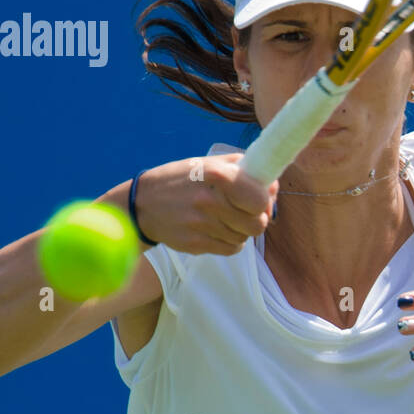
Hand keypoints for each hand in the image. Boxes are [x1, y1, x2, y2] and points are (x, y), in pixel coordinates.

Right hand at [133, 153, 278, 255]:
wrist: (141, 204)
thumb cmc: (181, 180)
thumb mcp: (208, 163)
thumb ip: (243, 169)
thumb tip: (272, 184)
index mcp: (217, 175)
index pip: (259, 199)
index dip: (265, 201)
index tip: (260, 199)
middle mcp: (209, 200)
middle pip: (257, 224)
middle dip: (257, 219)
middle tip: (247, 213)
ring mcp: (201, 224)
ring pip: (244, 238)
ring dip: (242, 230)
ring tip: (227, 219)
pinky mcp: (195, 244)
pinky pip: (230, 249)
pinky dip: (231, 242)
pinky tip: (219, 230)